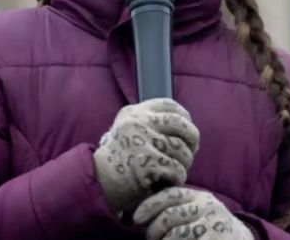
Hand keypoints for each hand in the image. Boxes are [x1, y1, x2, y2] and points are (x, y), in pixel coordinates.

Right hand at [93, 98, 200, 213]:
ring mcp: (142, 142)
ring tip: (176, 170)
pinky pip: (177, 169)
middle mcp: (137, 123)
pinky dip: (178, 178)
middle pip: (180, 123)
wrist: (98, 184)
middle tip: (190, 152)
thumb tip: (184, 123)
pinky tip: (170, 181)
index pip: (168, 105)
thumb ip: (148, 124)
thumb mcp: (126, 132)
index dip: (184, 117)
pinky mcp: (147, 163)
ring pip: (181, 149)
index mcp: (133, 113)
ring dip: (184, 163)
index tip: (186, 131)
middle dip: (192, 139)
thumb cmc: (117, 161)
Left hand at [133, 187, 253, 239]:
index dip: (149, 205)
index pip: (170, 194)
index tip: (136, 218)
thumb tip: (140, 213)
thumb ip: (177, 208)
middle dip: (154, 230)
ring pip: (175, 235)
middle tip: (150, 239)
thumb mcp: (199, 212)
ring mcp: (213, 226)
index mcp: (200, 197)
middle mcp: (208, 208)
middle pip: (169, 216)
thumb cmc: (212, 228)